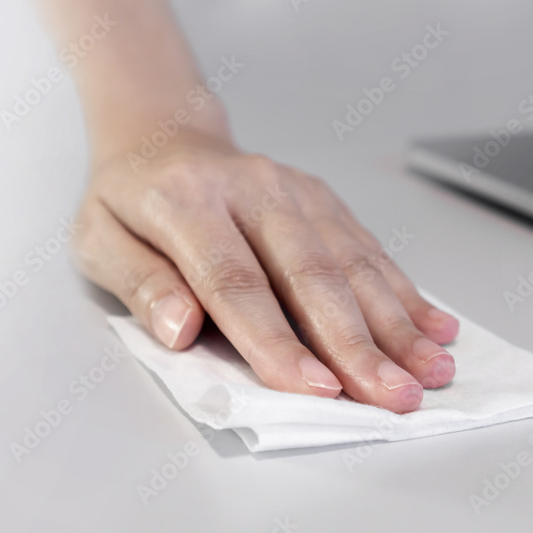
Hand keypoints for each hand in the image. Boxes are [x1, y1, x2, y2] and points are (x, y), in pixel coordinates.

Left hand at [73, 131, 459, 412]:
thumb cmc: (126, 202)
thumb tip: (182, 330)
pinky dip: (403, 290)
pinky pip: (366, 247)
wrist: (160, 137)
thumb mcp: (99, 242)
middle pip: (309, 273)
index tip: (314, 389)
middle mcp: (249, 188)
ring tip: (429, 371)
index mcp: (186, 201)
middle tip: (393, 396)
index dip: (276, 340)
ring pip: (350, 261)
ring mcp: (292, 190)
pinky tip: (434, 326)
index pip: (235, 281)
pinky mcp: (320, 198)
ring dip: (395, 322)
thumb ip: (140, 284)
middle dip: (356, 343)